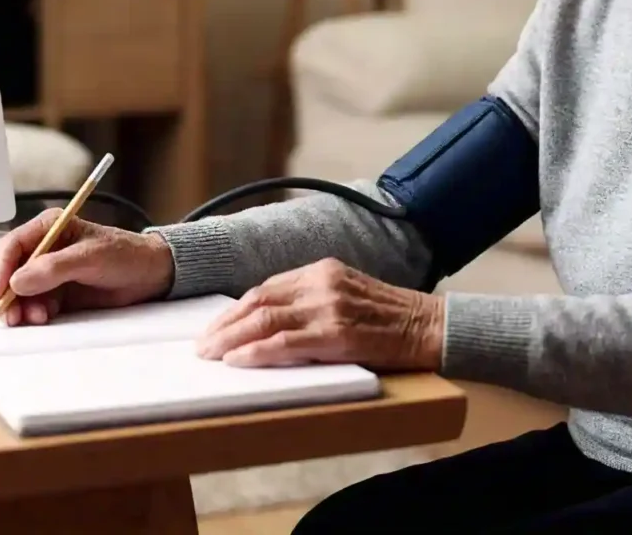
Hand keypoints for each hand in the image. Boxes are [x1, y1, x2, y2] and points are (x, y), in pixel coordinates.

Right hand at [0, 209, 174, 325]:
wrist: (150, 274)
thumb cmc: (126, 254)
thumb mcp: (91, 257)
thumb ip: (55, 268)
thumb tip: (18, 281)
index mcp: (50, 227)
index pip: (12, 246)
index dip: (0, 271)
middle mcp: (45, 248)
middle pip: (9, 272)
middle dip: (8, 295)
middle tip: (13, 315)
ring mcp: (49, 272)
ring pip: (19, 292)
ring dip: (21, 307)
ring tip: (36, 317)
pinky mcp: (57, 292)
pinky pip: (34, 304)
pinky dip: (33, 313)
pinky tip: (44, 317)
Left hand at [195, 258, 444, 370]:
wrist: (429, 325)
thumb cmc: (390, 316)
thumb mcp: (348, 292)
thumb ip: (314, 298)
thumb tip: (272, 318)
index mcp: (323, 270)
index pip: (267, 287)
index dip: (236, 309)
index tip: (216, 326)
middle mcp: (322, 283)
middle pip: (259, 301)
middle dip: (225, 324)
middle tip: (203, 345)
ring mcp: (329, 307)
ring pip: (265, 320)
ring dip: (231, 339)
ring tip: (211, 354)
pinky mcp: (336, 335)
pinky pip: (285, 343)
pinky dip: (256, 352)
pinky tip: (238, 361)